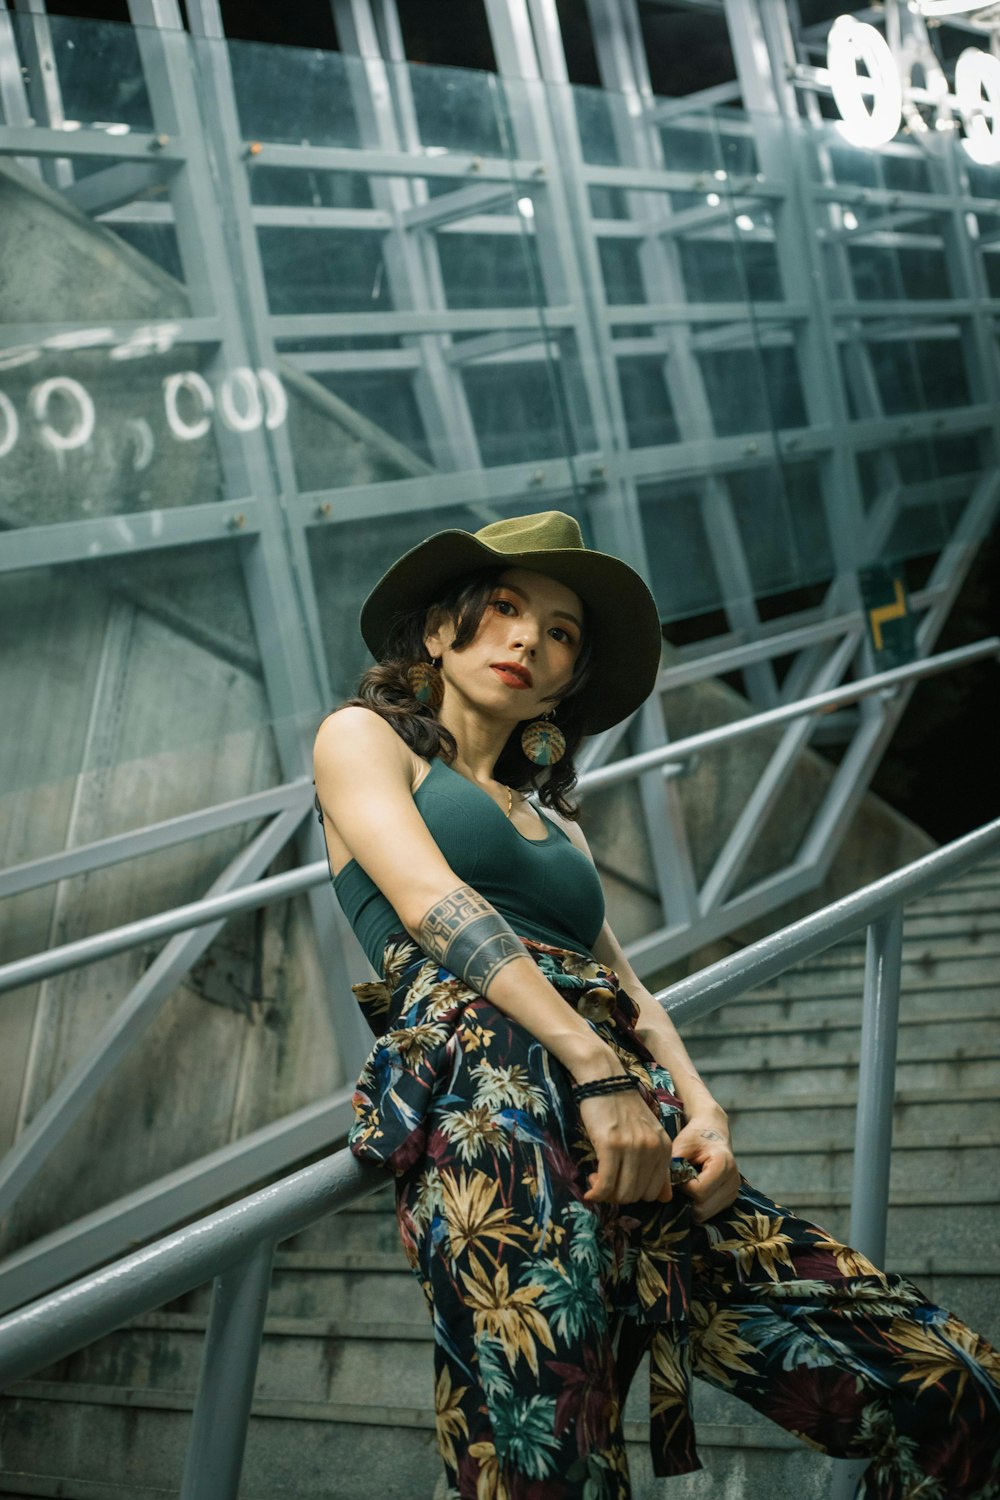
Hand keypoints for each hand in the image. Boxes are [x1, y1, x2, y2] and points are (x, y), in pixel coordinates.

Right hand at [577, 1087, 674, 1205]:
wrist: (605, 1079)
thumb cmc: (622, 1108)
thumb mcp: (648, 1134)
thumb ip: (657, 1165)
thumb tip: (665, 1198)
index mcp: (664, 1148)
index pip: (655, 1192)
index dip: (635, 1195)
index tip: (620, 1186)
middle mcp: (652, 1149)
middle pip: (638, 1195)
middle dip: (619, 1197)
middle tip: (605, 1184)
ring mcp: (632, 1147)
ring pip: (622, 1193)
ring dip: (606, 1194)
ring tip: (596, 1181)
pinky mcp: (611, 1145)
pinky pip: (606, 1183)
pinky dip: (597, 1192)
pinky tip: (590, 1187)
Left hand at [671, 1115, 738, 1223]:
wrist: (712, 1131)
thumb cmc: (695, 1137)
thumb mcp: (681, 1145)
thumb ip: (672, 1166)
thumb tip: (661, 1189)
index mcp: (723, 1165)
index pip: (698, 1192)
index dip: (683, 1185)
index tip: (680, 1172)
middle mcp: (733, 1182)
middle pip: (702, 1208)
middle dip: (686, 1198)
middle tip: (682, 1180)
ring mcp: (733, 1193)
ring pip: (704, 1215)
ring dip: (691, 1203)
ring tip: (689, 1183)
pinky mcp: (729, 1200)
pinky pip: (708, 1214)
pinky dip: (698, 1205)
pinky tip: (695, 1189)